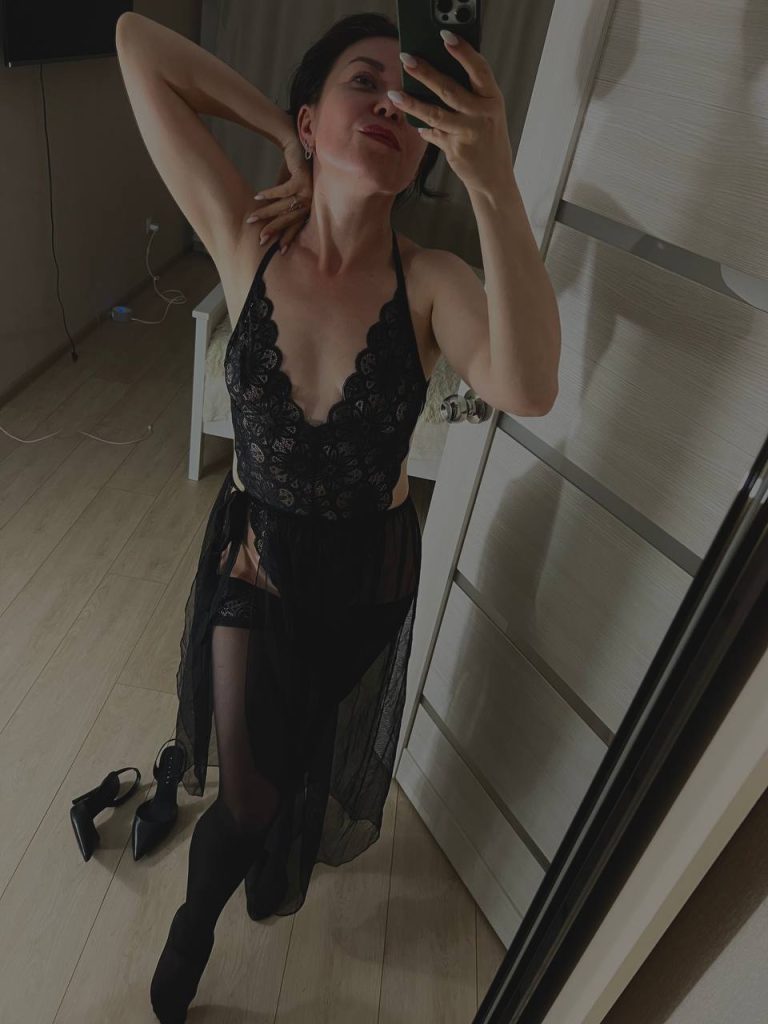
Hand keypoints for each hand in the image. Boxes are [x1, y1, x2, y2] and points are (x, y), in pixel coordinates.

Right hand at [245, 137, 312, 250]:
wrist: (296, 147)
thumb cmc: (290, 172)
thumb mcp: (285, 192)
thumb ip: (279, 206)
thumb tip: (265, 222)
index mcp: (307, 207)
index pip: (296, 226)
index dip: (287, 238)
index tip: (278, 251)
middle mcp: (310, 202)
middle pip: (290, 219)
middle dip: (274, 229)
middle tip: (261, 239)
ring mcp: (307, 191)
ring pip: (284, 206)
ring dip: (266, 212)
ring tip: (252, 218)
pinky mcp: (301, 179)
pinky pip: (283, 190)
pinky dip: (269, 194)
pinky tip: (257, 196)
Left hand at [391, 31, 512, 198]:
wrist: (494, 175)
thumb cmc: (488, 136)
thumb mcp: (487, 111)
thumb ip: (470, 94)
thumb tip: (435, 74)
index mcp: (492, 98)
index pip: (479, 69)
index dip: (463, 52)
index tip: (446, 36)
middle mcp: (482, 114)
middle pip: (450, 90)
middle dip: (426, 73)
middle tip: (406, 59)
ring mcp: (468, 133)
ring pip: (435, 114)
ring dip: (413, 103)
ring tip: (394, 94)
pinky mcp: (455, 150)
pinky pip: (433, 133)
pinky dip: (423, 128)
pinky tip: (414, 124)